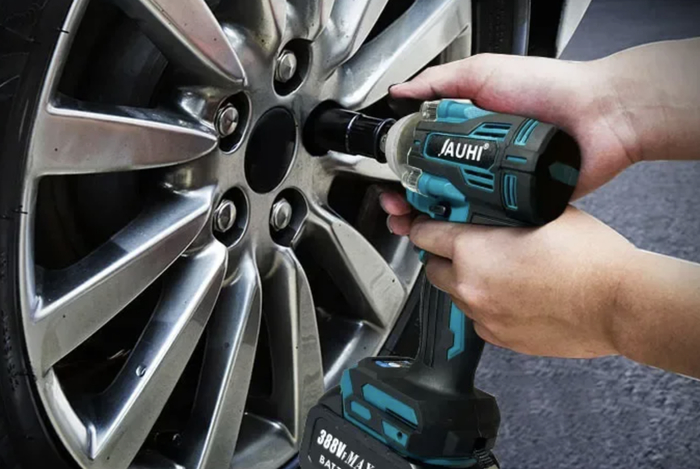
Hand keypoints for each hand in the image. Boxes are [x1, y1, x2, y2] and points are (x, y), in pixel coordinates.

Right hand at [390, 39, 699, 198]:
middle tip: (397, 209)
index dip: (404, 169)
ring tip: (417, 222)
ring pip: (458, 209)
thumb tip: (401, 90)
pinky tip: (453, 230)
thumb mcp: (485, 72)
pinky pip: (491, 221)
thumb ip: (441, 81)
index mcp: (469, 131)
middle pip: (436, 186)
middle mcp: (481, 159)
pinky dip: (471, 229)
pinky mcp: (521, 204)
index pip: (425, 154)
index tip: (390, 181)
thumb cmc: (550, 87)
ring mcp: (500, 184)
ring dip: (433, 219)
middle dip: (411, 201)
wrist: (602, 115)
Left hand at [407, 206, 636, 357]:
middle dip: (441, 255)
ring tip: (493, 270)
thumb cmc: (589, 258)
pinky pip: (477, 318)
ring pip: (454, 295)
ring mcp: (484, 316)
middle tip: (461, 246)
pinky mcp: (500, 338)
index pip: (425, 234)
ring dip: (463, 281)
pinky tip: (508, 294)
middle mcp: (470, 286)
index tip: (427, 224)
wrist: (619, 304)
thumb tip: (492, 207)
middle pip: (432, 268)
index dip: (425, 225)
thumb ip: (505, 210)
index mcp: (473, 251)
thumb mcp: (542, 212)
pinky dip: (483, 305)